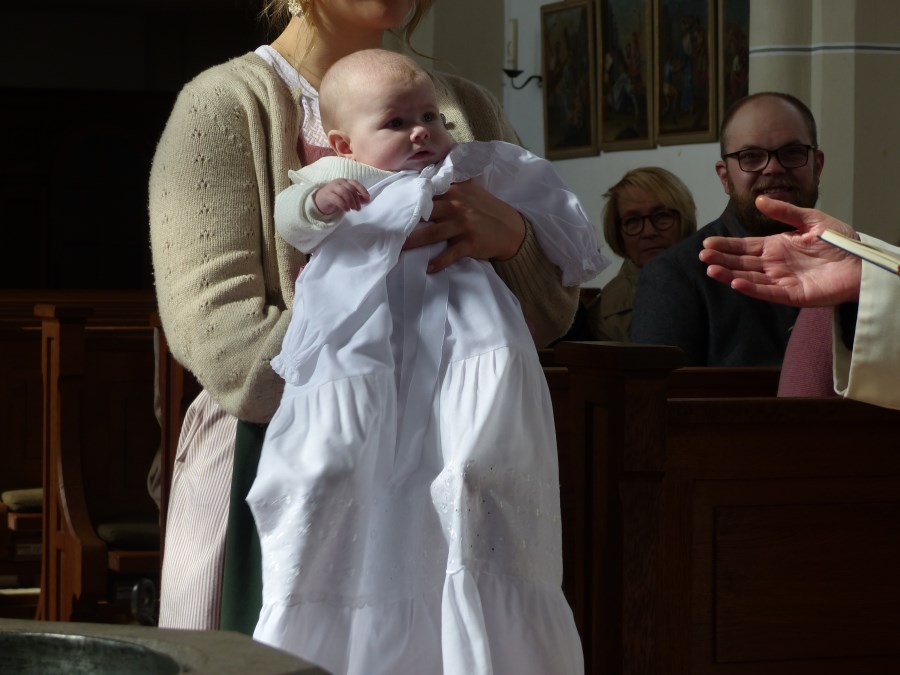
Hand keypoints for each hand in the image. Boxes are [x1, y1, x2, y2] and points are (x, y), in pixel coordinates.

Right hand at [313, 179, 369, 214]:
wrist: (320, 200)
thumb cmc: (336, 197)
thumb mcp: (347, 197)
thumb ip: (357, 197)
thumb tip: (367, 200)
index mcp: (345, 181)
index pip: (355, 183)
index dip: (362, 190)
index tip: (367, 198)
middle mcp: (339, 182)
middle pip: (350, 189)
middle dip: (356, 199)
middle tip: (358, 208)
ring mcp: (332, 187)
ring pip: (344, 192)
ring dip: (350, 201)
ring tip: (352, 209)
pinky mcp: (327, 195)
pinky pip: (336, 198)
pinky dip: (343, 204)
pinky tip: (346, 210)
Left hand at [403, 179, 525, 272]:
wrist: (511, 229)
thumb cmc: (487, 209)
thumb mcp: (472, 189)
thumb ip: (453, 179)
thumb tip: (436, 167)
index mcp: (454, 192)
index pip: (426, 193)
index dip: (408, 199)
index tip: (391, 204)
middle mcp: (455, 207)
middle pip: (424, 213)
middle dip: (406, 220)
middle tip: (386, 227)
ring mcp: (462, 226)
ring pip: (432, 234)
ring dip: (414, 242)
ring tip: (397, 248)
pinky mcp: (469, 243)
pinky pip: (451, 254)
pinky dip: (439, 262)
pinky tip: (427, 268)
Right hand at [699, 195, 861, 306]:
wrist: (863, 262)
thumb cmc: (842, 242)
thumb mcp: (812, 219)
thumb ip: (785, 212)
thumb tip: (759, 200)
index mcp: (777, 247)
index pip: (745, 247)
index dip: (727, 245)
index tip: (708, 243)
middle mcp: (775, 265)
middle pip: (742, 262)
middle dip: (722, 259)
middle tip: (703, 255)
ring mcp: (782, 281)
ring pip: (750, 278)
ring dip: (730, 274)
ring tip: (711, 268)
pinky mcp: (792, 295)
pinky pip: (768, 292)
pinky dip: (751, 289)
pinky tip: (735, 282)